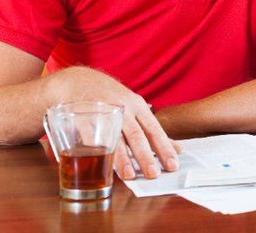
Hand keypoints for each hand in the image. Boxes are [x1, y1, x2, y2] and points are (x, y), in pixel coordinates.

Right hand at [49, 67, 180, 179]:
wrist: (78, 79)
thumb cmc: (111, 97)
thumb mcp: (134, 107)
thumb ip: (153, 129)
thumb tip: (177, 148)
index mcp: (138, 105)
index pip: (154, 129)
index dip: (164, 147)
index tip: (173, 165)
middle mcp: (123, 108)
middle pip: (136, 135)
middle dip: (145, 156)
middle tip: (154, 174)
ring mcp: (103, 112)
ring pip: (114, 138)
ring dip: (122, 159)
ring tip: (130, 176)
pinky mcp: (82, 117)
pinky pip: (91, 137)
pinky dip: (97, 151)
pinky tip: (101, 164)